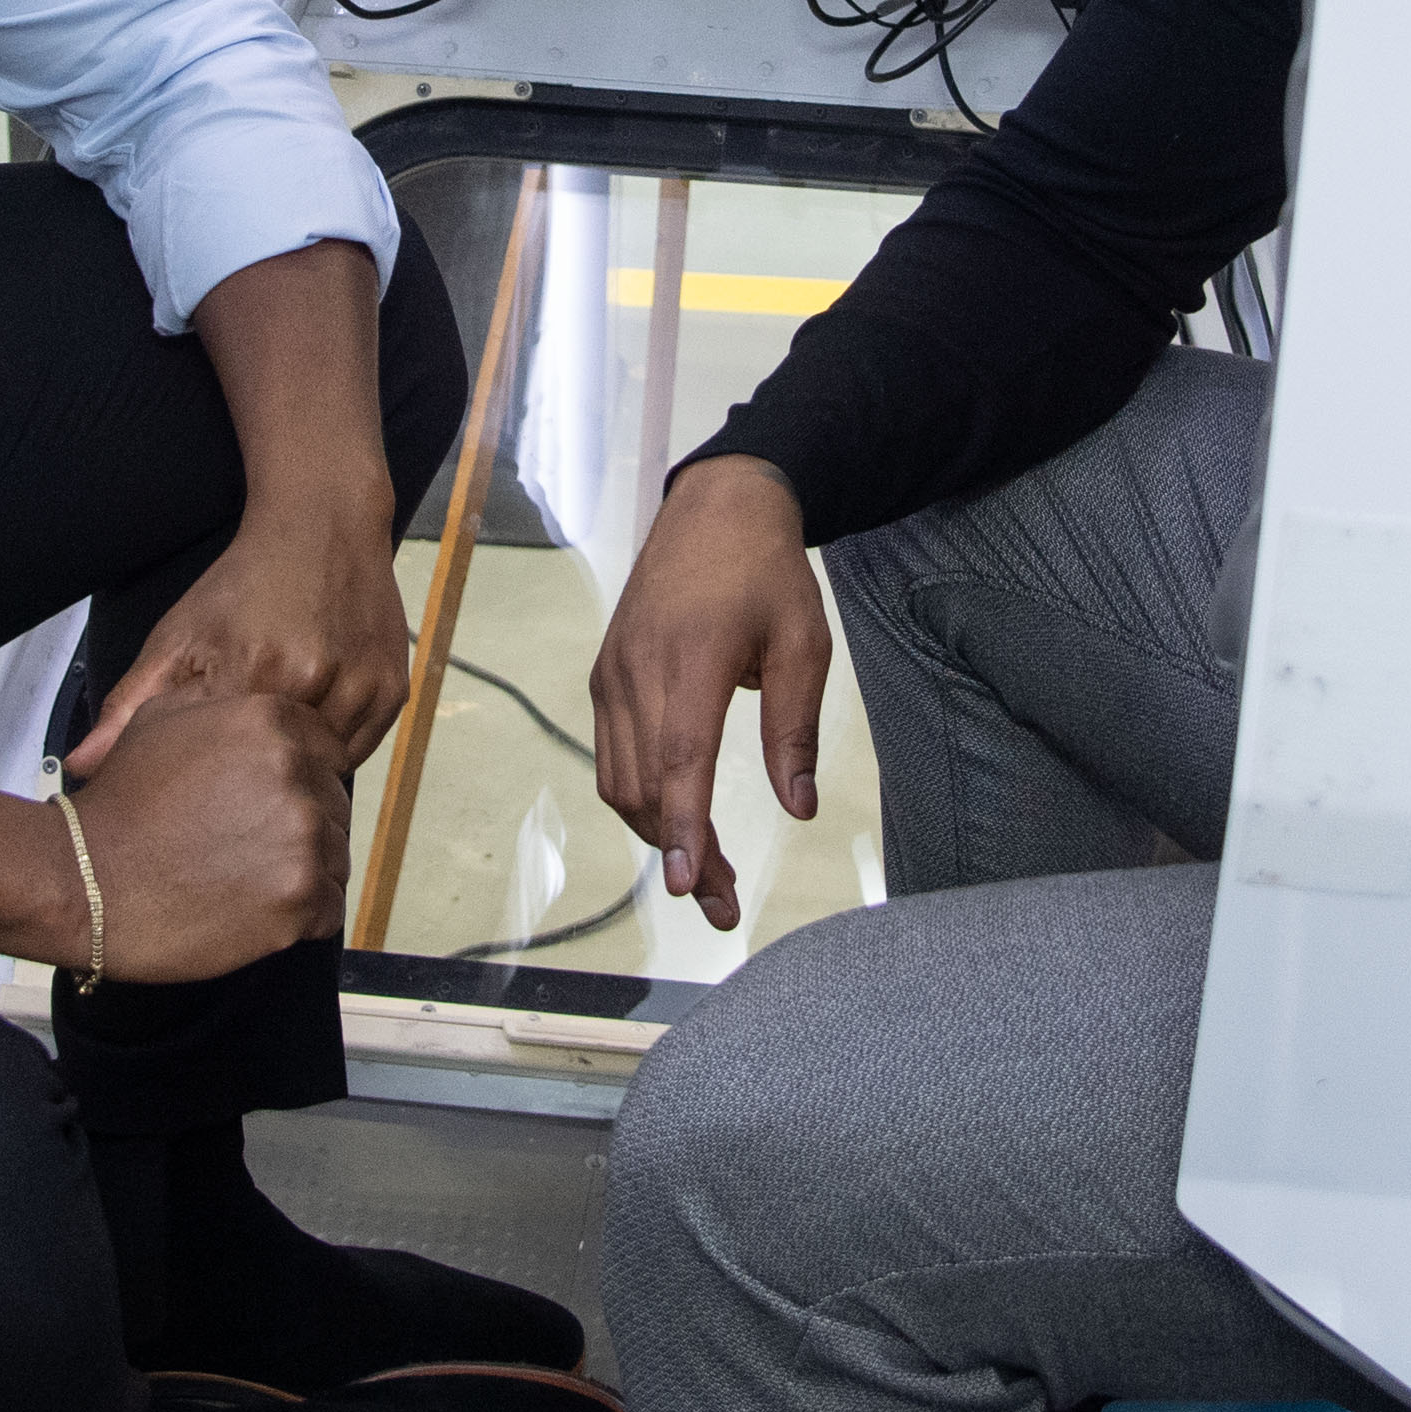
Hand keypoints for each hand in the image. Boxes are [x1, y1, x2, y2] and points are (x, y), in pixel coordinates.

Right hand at [66, 688, 353, 984]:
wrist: (84, 882)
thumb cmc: (119, 806)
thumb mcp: (159, 720)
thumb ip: (221, 707)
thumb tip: (255, 716)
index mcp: (271, 723)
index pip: (327, 751)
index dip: (301, 780)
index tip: (266, 803)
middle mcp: (297, 775)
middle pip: (334, 806)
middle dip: (300, 828)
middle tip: (244, 848)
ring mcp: (303, 840)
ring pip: (335, 859)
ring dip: (301, 873)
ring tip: (242, 881)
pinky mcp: (301, 899)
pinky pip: (330, 909)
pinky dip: (301, 918)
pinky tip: (251, 912)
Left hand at [69, 496, 413, 772]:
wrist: (323, 524)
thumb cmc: (242, 583)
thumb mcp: (177, 636)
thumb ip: (130, 707)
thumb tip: (78, 769)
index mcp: (250, 674)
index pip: (225, 770)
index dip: (212, 785)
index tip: (203, 787)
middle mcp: (313, 682)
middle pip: (278, 773)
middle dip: (258, 781)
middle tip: (239, 778)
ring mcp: (361, 686)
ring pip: (324, 767)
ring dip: (299, 766)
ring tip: (275, 749)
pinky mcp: (393, 690)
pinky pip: (359, 750)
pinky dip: (334, 749)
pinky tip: (311, 724)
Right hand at [589, 457, 834, 933]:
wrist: (715, 507)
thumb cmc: (767, 572)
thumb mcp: (805, 644)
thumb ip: (796, 729)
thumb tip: (799, 807)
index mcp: (692, 658)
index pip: (679, 760)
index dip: (684, 829)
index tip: (690, 887)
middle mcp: (638, 669)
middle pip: (645, 787)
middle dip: (682, 855)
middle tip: (724, 904)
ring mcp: (612, 673)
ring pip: (619, 781)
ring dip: (658, 834)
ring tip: (705, 871)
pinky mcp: (605, 675)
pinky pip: (611, 755)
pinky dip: (641, 797)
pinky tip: (677, 816)